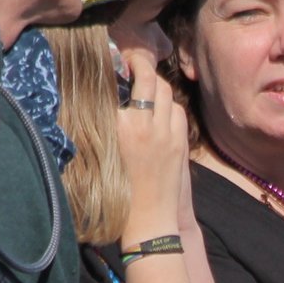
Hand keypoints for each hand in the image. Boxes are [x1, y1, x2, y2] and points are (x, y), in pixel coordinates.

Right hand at [118, 55, 189, 241]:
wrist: (149, 222)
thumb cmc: (117, 194)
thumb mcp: (102, 154)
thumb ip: (106, 125)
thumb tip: (106, 100)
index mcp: (119, 127)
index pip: (121, 83)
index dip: (119, 66)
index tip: (114, 60)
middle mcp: (145, 124)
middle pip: (148, 78)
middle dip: (141, 65)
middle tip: (132, 61)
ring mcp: (167, 132)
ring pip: (166, 92)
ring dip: (156, 84)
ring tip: (145, 84)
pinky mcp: (181, 142)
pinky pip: (177, 111)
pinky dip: (169, 104)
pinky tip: (160, 109)